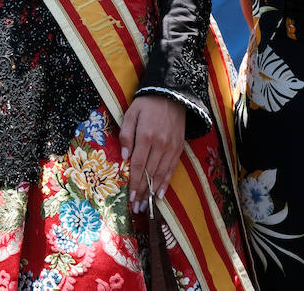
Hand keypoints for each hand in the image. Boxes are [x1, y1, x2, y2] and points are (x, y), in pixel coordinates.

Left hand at [119, 94, 184, 213]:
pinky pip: (172, 169)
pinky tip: (161, 194)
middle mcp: (160, 144)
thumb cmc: (146, 104)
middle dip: (142, 192)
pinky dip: (166, 183)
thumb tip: (124, 158)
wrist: (171, 94)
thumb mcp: (131, 114)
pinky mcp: (179, 148)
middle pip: (149, 173)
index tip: (129, 198)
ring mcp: (171, 147)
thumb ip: (126, 135)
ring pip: (161, 174)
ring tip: (147, 206)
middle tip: (137, 208)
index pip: (138, 165)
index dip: (133, 183)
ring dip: (153, 192)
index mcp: (146, 136)